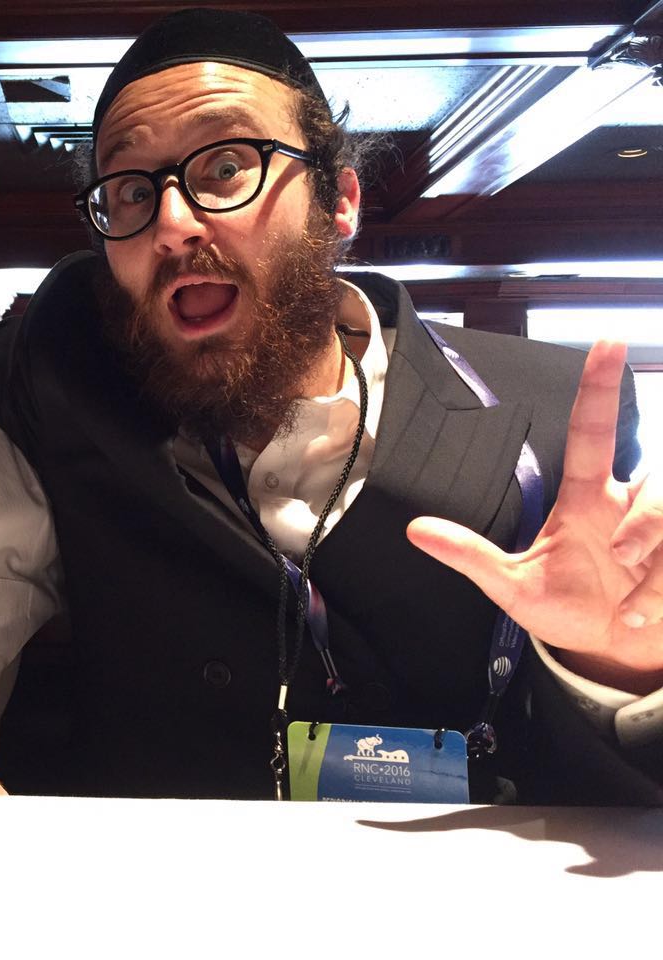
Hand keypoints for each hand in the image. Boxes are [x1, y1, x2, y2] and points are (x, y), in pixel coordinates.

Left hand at [407, 341, 662, 693]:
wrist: (608, 652)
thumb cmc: (566, 606)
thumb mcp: (513, 585)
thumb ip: (471, 556)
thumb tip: (416, 529)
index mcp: (587, 499)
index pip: (593, 433)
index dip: (601, 389)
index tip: (609, 344)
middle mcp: (629, 507)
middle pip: (658, 482)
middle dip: (649, 518)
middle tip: (621, 553)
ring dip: (656, 565)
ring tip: (630, 607)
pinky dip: (658, 597)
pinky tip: (638, 618)